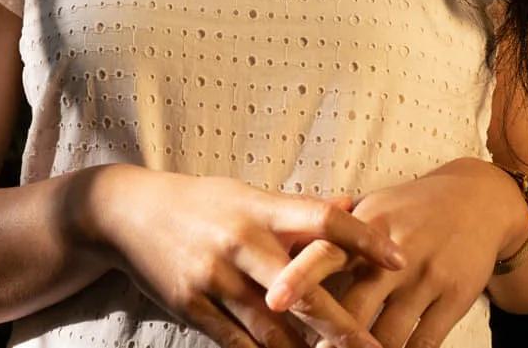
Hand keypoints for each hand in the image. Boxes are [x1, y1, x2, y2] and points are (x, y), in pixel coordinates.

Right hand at [95, 165, 409, 347]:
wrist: (127, 213)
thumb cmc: (201, 203)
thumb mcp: (246, 194)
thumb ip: (298, 209)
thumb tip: (353, 203)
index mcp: (259, 207)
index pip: (322, 220)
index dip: (362, 239)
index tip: (399, 259)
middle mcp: (239, 240)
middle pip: (301, 287)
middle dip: (341, 324)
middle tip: (376, 346)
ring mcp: (213, 276)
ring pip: (271, 327)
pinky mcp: (191, 305)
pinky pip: (236, 343)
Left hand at [260, 160, 527, 347]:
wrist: (479, 200)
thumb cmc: (410, 209)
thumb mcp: (372, 208)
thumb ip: (333, 235)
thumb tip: (280, 257)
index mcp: (365, 227)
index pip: (326, 252)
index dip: (299, 277)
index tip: (273, 301)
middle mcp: (394, 254)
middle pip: (355, 308)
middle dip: (328, 338)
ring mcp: (427, 278)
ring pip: (387, 337)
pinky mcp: (455, 299)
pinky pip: (423, 344)